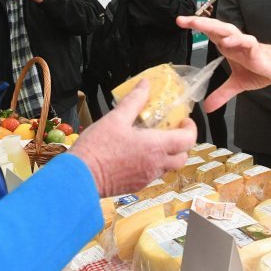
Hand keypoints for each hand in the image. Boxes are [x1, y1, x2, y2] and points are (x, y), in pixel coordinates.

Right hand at [68, 79, 196, 195]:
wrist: (80, 177)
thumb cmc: (98, 147)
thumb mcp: (116, 118)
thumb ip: (134, 101)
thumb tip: (145, 84)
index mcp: (155, 147)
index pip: (187, 140)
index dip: (191, 129)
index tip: (184, 120)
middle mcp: (156, 165)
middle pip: (182, 157)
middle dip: (182, 144)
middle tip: (173, 132)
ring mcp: (147, 178)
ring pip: (169, 168)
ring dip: (168, 155)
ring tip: (154, 142)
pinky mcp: (136, 186)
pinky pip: (153, 175)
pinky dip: (154, 164)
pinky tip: (138, 154)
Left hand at [176, 16, 270, 111]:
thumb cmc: (261, 70)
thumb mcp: (237, 84)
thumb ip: (221, 93)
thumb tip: (207, 107)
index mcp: (228, 46)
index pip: (209, 32)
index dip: (195, 26)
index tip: (179, 22)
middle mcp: (235, 42)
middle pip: (215, 28)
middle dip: (198, 22)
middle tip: (181, 20)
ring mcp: (246, 44)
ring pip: (228, 31)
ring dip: (213, 26)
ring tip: (197, 23)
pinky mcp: (258, 51)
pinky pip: (247, 42)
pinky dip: (237, 40)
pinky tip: (227, 41)